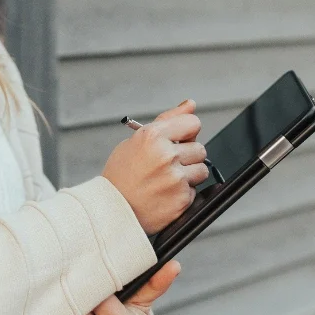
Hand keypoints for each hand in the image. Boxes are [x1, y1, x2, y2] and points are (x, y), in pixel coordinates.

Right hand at [102, 99, 207, 233]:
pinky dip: (183, 193)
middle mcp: (166, 155)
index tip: (180, 140)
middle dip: (187, 157)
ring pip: (202, 170)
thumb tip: (190, 104)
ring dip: (189, 175)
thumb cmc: (122, 174)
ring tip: (166, 181)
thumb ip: (168, 121)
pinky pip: (195, 190)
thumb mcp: (137, 140)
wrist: (112, 210)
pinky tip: (165, 194)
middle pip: (200, 148)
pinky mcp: (182, 199)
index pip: (193, 123)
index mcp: (152, 136)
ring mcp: (175, 178)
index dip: (187, 132)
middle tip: (167, 166)